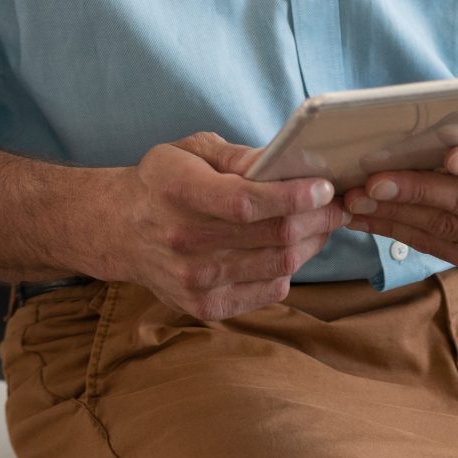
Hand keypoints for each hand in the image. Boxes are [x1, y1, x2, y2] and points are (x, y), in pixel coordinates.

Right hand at [92, 133, 349, 321]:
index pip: (245, 202)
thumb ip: (237, 156)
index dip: (292, 197)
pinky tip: (290, 249)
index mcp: (176, 191)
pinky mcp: (205, 307)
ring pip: (280, 265)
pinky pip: (270, 291)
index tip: (325, 188)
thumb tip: (285, 165)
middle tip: (337, 205)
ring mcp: (194, 280)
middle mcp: (183, 240)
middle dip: (317, 218)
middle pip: (272, 236)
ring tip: (320, 225)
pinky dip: (289, 269)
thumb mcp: (189, 150)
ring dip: (311, 243)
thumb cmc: (163, 182)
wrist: (120, 230)